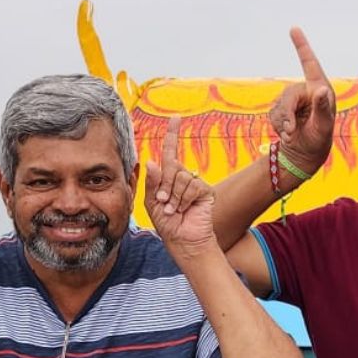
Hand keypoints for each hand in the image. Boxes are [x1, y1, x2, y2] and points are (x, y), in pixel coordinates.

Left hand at [144, 118, 216, 253]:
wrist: (182, 240)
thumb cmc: (166, 223)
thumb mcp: (152, 202)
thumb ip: (152, 182)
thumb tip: (152, 161)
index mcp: (169, 176)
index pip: (171, 151)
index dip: (173, 133)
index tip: (176, 118)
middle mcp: (183, 176)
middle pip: (172, 166)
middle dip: (164, 185)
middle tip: (164, 202)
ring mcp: (195, 183)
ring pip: (181, 177)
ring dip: (174, 196)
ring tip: (174, 209)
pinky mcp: (206, 191)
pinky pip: (192, 186)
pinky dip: (184, 199)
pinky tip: (184, 209)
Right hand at [266, 27, 336, 173]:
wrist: (305, 154)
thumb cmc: (320, 139)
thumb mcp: (324, 126)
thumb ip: (323, 108)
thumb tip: (320, 91)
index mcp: (320, 89)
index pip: (309, 63)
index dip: (301, 45)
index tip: (294, 28)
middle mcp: (306, 91)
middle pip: (288, 95)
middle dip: (287, 114)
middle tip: (291, 132)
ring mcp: (293, 100)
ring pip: (279, 106)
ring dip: (283, 123)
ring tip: (292, 135)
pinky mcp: (282, 109)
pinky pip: (273, 114)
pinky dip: (278, 126)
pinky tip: (287, 134)